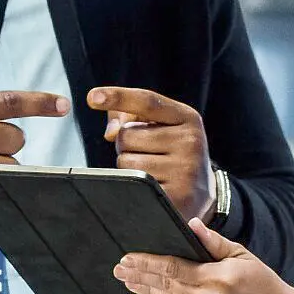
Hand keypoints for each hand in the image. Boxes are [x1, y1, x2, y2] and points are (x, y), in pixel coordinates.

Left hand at [88, 87, 213, 222]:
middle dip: (127, 144)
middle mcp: (189, 142)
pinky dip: (134, 185)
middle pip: (127, 135)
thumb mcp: (162, 126)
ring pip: (125, 162)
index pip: (147, 102)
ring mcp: (184, 171)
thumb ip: (129, 116)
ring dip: (128, 166)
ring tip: (150, 169)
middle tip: (147, 152)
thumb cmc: (173, 152)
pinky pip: (132, 185)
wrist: (202, 192)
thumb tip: (110, 133)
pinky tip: (152, 186)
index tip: (92, 97)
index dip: (118, 97)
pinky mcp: (175, 196)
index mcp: (187, 118)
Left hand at [115, 218, 293, 293]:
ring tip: (129, 280)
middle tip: (119, 268)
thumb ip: (215, 242)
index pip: (172, 269)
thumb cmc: (264, 284)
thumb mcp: (243, 256)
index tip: (129, 257)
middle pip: (164, 287)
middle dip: (139, 276)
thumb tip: (191, 225)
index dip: (148, 263)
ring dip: (146, 291)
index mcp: (217, 279)